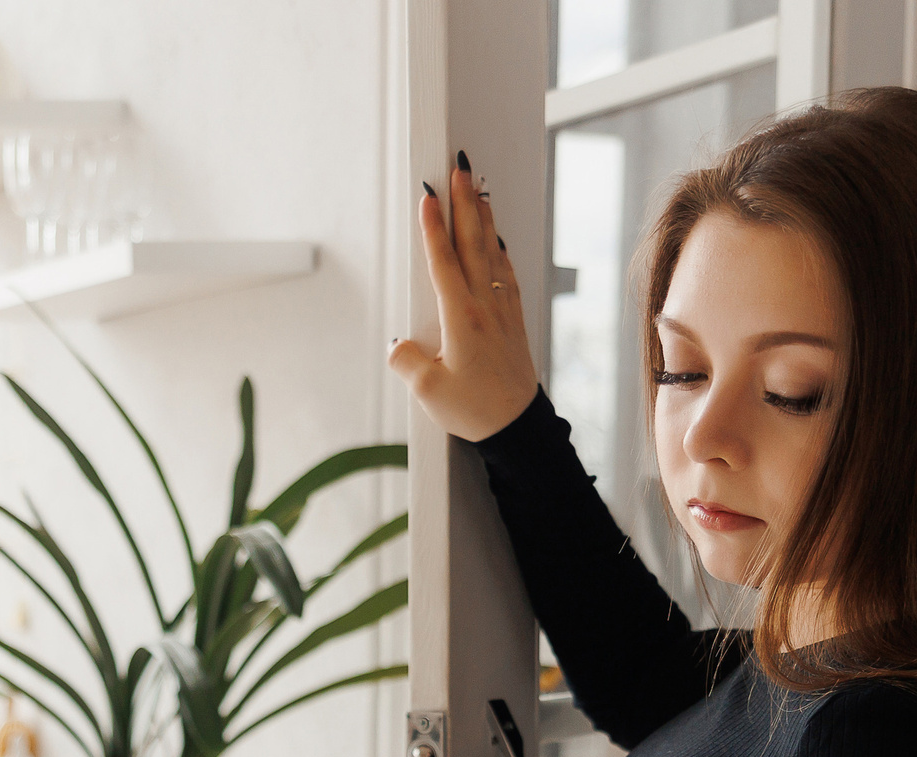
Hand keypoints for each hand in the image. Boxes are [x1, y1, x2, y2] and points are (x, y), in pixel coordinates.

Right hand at [389, 153, 538, 441]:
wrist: (518, 427)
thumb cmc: (474, 409)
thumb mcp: (428, 391)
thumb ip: (406, 362)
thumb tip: (398, 344)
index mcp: (461, 317)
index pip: (443, 261)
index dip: (433, 228)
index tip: (428, 196)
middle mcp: (484, 305)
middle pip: (472, 244)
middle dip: (464, 203)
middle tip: (459, 169)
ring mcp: (502, 310)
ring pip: (491, 253)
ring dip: (483, 219)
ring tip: (478, 190)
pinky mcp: (513, 320)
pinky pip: (506, 273)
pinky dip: (499, 250)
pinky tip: (496, 240)